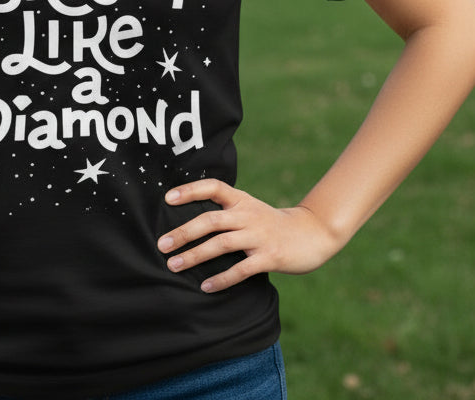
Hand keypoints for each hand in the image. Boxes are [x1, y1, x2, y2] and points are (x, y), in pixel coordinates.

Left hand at [157, 179, 340, 292]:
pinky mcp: (270, 257)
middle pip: (211, 220)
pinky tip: (206, 287)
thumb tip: (190, 221)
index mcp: (242, 200)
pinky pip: (241, 269)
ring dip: (195, 255)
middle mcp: (248, 215)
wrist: (312, 234)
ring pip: (221, 244)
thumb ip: (227, 210)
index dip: (190, 190)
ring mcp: (259, 236)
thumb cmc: (271, 223)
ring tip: (174, 266)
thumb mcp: (250, 208)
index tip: (167, 198)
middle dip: (184, 232)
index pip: (213, 187)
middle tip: (162, 244)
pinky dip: (222, 279)